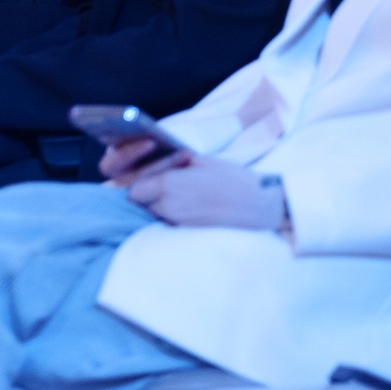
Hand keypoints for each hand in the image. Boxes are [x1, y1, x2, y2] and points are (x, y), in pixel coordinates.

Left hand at [105, 145, 289, 230]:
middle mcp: (168, 205)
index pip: (134, 189)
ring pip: (152, 211)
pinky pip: (166, 218)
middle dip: (145, 191)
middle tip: (161, 178)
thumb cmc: (231, 177)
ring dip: (156, 200)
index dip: (140, 179)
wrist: (256, 204)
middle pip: (139, 202)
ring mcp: (177, 220)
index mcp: (169, 185)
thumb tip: (158, 163)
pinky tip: (185, 198)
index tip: (151, 172)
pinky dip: (168, 209)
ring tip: (175, 187)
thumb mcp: (200, 161)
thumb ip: (173, 164)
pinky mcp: (186, 228)